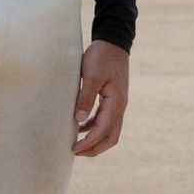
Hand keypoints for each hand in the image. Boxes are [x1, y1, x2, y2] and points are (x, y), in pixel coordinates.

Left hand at [73, 40, 129, 156]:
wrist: (113, 41)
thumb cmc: (102, 55)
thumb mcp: (91, 74)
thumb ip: (85, 97)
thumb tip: (79, 119)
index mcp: (116, 102)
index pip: (103, 130)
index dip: (89, 142)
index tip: (74, 149)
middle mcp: (120, 106)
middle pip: (111, 137)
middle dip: (95, 148)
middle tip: (76, 152)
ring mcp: (118, 103)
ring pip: (110, 130)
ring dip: (95, 139)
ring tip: (77, 143)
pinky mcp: (113, 98)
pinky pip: (105, 119)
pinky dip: (94, 127)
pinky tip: (80, 126)